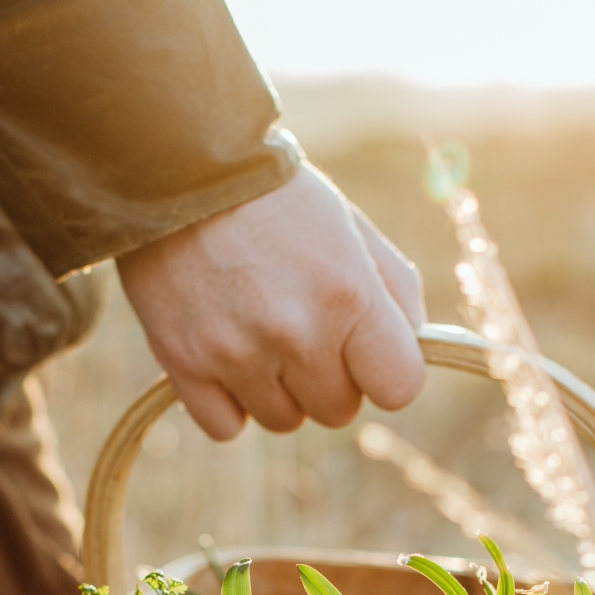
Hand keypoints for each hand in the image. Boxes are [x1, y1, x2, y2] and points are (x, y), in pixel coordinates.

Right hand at [117, 163, 426, 440]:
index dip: (385, 372)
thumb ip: (395, 290)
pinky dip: (229, 402)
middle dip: (330, 379)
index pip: (399, 388)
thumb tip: (413, 348)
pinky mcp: (184, 364)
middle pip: (338, 411)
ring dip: (279, 390)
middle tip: (304, 330)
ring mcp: (237, 354)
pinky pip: (226, 426)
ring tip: (260, 334)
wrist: (181, 168)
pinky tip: (226, 356)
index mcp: (349, 296)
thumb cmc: (277, 199)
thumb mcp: (351, 228)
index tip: (365, 350)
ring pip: (282, 421)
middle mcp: (296, 334)